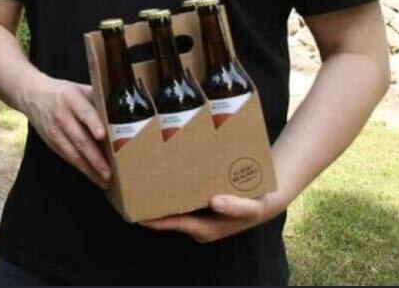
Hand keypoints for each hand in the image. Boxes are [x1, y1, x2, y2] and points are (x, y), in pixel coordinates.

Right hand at [19, 72, 110, 187]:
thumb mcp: (79, 89)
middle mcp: (62, 116)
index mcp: (72, 99)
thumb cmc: (63, 92)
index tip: (103, 135)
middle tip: (110, 172)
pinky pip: (68, 157)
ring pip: (73, 153)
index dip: (93, 123)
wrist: (31, 95)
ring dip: (89, 169)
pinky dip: (81, 168)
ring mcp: (55, 131)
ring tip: (104, 180)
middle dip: (95, 157)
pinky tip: (93, 176)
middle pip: (80, 138)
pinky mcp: (51, 142)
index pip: (85, 112)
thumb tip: (123, 111)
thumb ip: (97, 99)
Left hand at [139, 191, 288, 242]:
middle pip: (168, 214)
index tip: (134, 212)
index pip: (172, 224)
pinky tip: (159, 170)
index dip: (153, 219)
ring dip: (157, 194)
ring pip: (172, 204)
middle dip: (149, 205)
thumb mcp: (251, 207)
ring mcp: (198, 212)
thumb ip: (236, 207)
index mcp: (204, 228)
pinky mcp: (199, 200)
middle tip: (129, 191)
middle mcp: (197, 222)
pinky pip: (180, 194)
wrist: (269, 196)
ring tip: (137, 179)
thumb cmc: (258, 204)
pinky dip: (170, 186)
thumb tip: (215, 201)